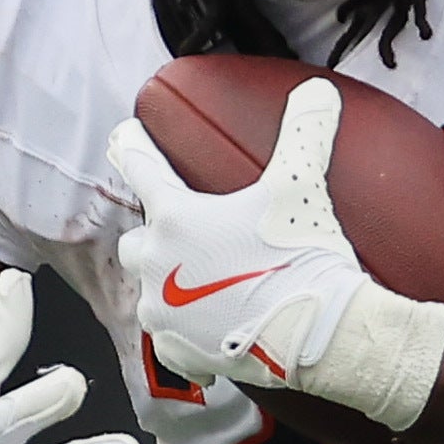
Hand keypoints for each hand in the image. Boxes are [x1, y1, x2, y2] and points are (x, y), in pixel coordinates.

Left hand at [103, 80, 441, 431]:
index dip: (132, 146)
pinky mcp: (179, 351)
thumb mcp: (303, 185)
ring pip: (148, 291)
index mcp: (177, 217)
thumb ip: (305, 132)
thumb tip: (318, 92)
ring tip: (203, 284)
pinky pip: (168, 338)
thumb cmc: (303, 258)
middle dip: (156, 233)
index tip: (125, 137)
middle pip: (138, 239)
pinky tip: (210, 327)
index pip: (141, 168)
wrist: (318, 333)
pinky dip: (185, 332)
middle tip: (187, 233)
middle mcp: (158, 263)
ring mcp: (164, 312)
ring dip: (168, 284)